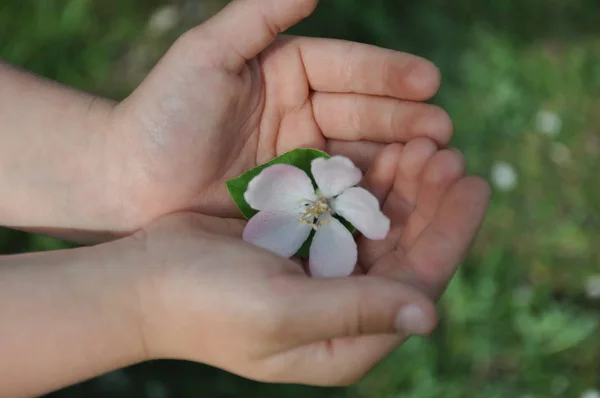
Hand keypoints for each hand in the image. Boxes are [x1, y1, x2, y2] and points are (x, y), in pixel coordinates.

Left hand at [111, 0, 451, 225]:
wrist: (127, 182)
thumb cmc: (162, 113)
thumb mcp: (208, 53)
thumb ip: (260, 14)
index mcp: (287, 71)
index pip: (348, 69)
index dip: (388, 74)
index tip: (429, 81)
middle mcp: (302, 112)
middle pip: (363, 112)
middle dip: (404, 120)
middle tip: (443, 132)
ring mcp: (301, 158)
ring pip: (359, 153)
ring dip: (397, 158)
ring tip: (434, 163)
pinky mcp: (296, 199)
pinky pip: (339, 193)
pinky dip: (369, 194)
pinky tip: (398, 197)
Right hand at [127, 141, 488, 385]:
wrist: (144, 282)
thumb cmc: (205, 305)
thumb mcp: (281, 313)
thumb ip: (355, 313)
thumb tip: (431, 314)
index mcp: (347, 342)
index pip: (418, 286)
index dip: (450, 234)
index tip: (473, 183)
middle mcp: (345, 312)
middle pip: (407, 254)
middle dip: (430, 203)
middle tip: (446, 151)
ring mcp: (324, 277)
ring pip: (381, 229)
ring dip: (403, 187)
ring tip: (422, 142)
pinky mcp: (304, 247)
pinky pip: (349, 212)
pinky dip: (367, 183)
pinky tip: (381, 151)